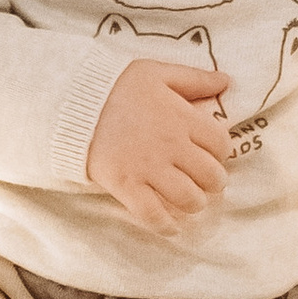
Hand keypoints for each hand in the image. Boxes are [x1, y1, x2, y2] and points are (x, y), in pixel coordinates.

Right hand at [84, 60, 232, 233]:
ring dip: (194, 203)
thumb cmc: (115, 85)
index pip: (221, 144)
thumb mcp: (156, 72)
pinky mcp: (126, 186)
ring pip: (189, 199)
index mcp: (182, 117)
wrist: (71, 103)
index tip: (211, 152)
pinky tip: (172, 226)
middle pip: (211, 176)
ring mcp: (148, 169)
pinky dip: (166, 226)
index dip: (220, 151)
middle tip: (204, 179)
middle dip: (213, 182)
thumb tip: (226, 81)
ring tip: (189, 199)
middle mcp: (171, 146)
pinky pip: (154, 215)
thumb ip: (194, 78)